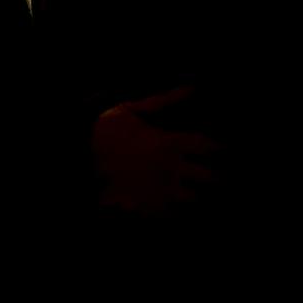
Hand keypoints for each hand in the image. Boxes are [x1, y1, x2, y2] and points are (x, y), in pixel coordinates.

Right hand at [91, 85, 221, 216]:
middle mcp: (167, 166)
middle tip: (221, 176)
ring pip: (193, 198)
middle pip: (209, 176)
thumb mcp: (131, 109)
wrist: (79, 152)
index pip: (205, 145)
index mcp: (166, 142)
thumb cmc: (106, 128)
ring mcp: (157, 187)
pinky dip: (175, 209)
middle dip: (218, 176)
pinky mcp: (146, 202)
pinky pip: (171, 213)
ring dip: (197, 194)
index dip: (218, 147)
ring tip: (197, 192)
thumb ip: (164, 100)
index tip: (222, 148)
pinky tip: (174, 203)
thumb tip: (190, 88)